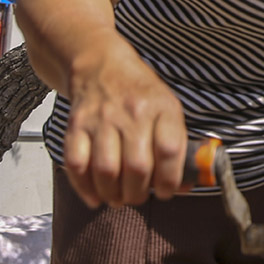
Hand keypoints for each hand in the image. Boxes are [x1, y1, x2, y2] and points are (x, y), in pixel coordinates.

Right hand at [62, 38, 187, 207]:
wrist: (101, 65)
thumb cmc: (140, 94)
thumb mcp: (168, 108)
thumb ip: (177, 145)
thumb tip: (186, 184)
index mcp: (162, 107)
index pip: (169, 150)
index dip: (169, 179)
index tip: (166, 191)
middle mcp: (132, 112)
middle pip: (137, 166)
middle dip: (138, 193)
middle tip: (138, 197)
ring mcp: (102, 119)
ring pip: (106, 170)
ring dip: (112, 194)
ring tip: (119, 198)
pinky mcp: (76, 126)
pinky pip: (76, 165)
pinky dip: (84, 188)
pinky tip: (95, 196)